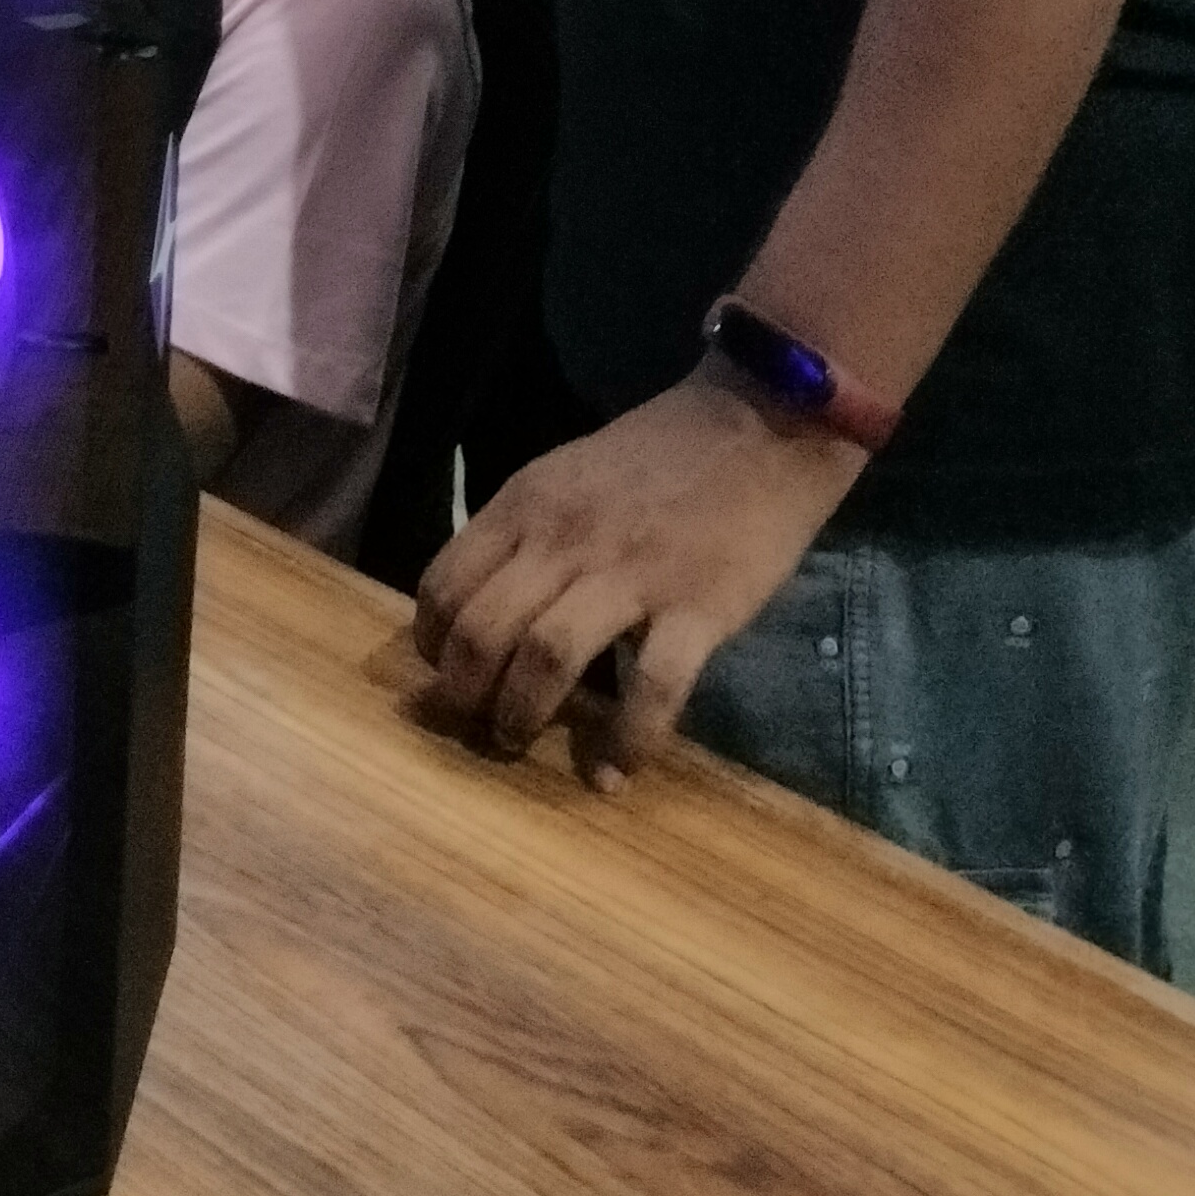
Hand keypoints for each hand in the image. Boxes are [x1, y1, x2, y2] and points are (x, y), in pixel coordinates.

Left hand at [411, 367, 861, 788]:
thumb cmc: (661, 455)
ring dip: (522, 713)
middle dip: (464, 693)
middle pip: (483, 629)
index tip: (443, 673)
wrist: (762, 422)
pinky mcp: (699, 606)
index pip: (446, 584)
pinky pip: (652, 687)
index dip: (432, 643)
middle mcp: (565, 539)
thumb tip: (488, 601)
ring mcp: (632, 573)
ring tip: (519, 741)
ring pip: (546, 657)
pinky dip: (627, 740)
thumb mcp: (568, 474)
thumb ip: (527, 532)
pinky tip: (613, 773)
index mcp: (527, 504)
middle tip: (474, 724)